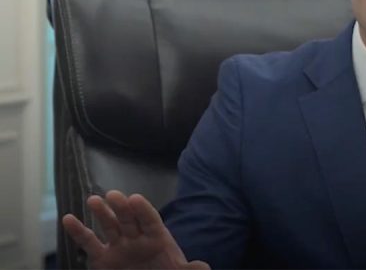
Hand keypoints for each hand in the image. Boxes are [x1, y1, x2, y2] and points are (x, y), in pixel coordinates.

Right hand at [62, 190, 207, 269]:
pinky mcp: (102, 258)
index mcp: (157, 237)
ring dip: (102, 213)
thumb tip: (203, 268)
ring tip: (94, 200)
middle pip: (129, 219)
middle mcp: (137, 238)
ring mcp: (119, 245)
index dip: (143, 210)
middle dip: (122, 207)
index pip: (150, 220)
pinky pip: (89, 243)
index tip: (136, 199)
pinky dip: (79, 231)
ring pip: (109, 226)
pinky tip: (68, 218)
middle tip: (114, 195)